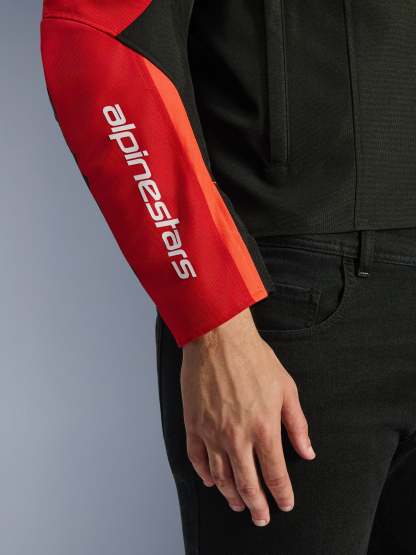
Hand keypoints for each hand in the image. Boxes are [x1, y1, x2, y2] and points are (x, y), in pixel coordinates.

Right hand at [181, 308, 315, 526]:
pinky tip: (211, 481)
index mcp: (264, 427)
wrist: (218, 338)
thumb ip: (297, 424)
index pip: (276, 474)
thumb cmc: (254, 359)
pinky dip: (205, 474)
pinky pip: (197, 459)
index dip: (282, 495)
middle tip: (261, 517)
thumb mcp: (286, 388)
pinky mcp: (193, 424)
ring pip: (221, 476)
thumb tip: (307, 452)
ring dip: (231, 495)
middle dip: (257, 506)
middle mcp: (237, 436)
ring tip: (239, 504)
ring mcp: (212, 432)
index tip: (285, 504)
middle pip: (248, 484)